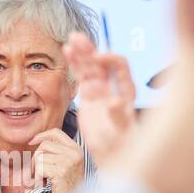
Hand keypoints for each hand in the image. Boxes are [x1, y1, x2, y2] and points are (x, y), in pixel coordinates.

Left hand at [28, 127, 84, 192]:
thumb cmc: (66, 187)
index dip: (41, 136)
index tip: (31, 143)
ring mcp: (69, 162)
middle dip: (35, 159)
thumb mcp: (65, 165)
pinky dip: (36, 178)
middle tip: (36, 173)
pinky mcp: (61, 171)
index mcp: (76, 149)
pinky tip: (43, 185)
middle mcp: (74, 153)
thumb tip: (34, 140)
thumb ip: (55, 152)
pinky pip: (39, 168)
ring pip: (40, 157)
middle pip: (44, 145)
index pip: (56, 133)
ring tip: (42, 180)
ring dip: (35, 171)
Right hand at [65, 33, 135, 167]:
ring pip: (89, 68)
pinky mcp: (88, 97)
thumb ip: (118, 116)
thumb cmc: (122, 144)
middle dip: (90, 50)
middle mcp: (113, 87)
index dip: (109, 59)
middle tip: (78, 39)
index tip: (97, 57)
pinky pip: (81, 77)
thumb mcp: (121, 132)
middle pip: (101, 63)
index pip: (120, 67)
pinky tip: (67, 52)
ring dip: (81, 54)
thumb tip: (114, 102)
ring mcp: (100, 91)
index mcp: (126, 91)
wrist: (113, 153)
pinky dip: (75, 65)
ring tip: (71, 40)